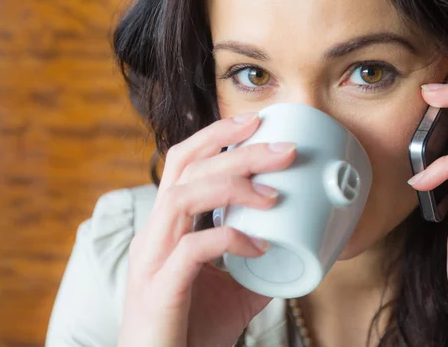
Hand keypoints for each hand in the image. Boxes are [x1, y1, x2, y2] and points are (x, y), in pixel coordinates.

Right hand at [118, 113, 296, 346]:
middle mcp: (155, 233)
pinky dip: (230, 239)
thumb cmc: (191, 329)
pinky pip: (193, 248)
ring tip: (273, 195)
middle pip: (186, 167)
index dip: (216, 135)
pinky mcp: (159, 287)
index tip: (255, 122)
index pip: (184, 162)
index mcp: (169, 226)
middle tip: (282, 148)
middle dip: (235, 149)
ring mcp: (153, 258)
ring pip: (183, 196)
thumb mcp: (234, 290)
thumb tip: (294, 247)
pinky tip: (259, 246)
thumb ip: (256, 264)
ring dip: (232, 186)